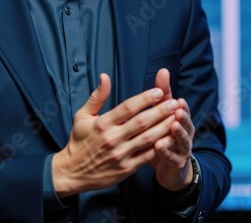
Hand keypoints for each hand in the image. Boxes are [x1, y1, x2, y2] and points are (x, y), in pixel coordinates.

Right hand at [51, 73, 177, 196]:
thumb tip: (105, 76)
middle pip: (142, 122)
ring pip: (148, 138)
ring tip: (177, 117)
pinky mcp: (126, 168)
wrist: (72, 173)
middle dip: (161, 111)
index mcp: (103, 123)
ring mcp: (120, 154)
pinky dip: (160, 146)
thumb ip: (96, 97)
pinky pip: (147, 156)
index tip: (159, 92)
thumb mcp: (82, 116)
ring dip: (165, 127)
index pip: (128, 107)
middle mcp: (112, 138)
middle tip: (175, 103)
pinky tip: (171, 138)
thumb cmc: (79, 142)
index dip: (145, 99)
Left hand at [150, 68, 196, 190]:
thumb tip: (163, 70)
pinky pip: (172, 157)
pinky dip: (166, 152)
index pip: (182, 110)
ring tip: (172, 126)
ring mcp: (182, 149)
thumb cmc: (166, 136)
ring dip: (178, 133)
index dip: (181, 106)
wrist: (171, 168)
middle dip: (183, 117)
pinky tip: (159, 147)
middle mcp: (185, 134)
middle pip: (186, 124)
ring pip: (182, 140)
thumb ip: (163, 94)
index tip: (178, 100)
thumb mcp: (163, 114)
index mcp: (182, 121)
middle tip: (178, 110)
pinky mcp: (176, 163)